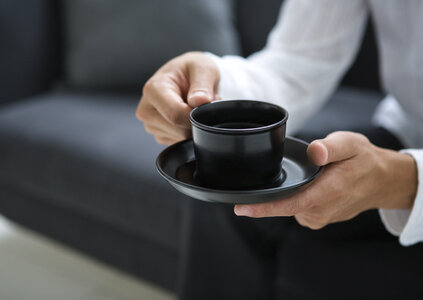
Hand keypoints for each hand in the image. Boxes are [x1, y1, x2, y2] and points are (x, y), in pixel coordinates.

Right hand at [136, 52, 219, 144]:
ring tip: (192, 108)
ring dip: (193, 126)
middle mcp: (146, 110)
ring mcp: (151, 125)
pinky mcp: (159, 135)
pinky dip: (189, 132)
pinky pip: (180, 142)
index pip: (175, 115)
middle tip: (201, 104)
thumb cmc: (193, 70)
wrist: (188, 77)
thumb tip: (199, 101)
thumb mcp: (202, 68)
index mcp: (152, 89)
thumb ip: (202, 84)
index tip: (206, 105)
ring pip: (180, 138)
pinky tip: (187, 117)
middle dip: (196, 121)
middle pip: (178, 130)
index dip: (195, 115)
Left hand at [234, 131, 417, 228]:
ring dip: (284, 193)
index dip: (263, 208)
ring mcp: (318, 217)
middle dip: (268, 194)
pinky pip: (296, 208)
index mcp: (326, 193)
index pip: (288, 204)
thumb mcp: (351, 144)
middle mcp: (320, 210)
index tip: (241, 208)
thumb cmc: (364, 161)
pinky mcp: (316, 218)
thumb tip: (314, 151)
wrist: (381, 180)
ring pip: (288, 206)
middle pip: (282, 205)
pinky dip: (292, 197)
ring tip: (298, 176)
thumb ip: (331, 147)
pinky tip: (301, 186)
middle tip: (269, 176)